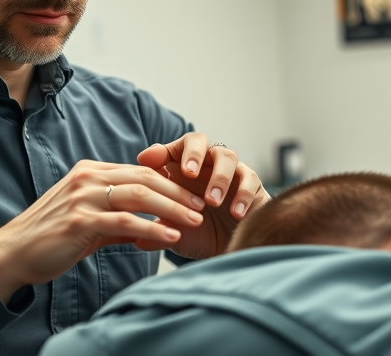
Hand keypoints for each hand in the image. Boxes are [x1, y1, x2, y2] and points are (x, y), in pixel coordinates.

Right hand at [0, 160, 205, 303]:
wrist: (13, 253)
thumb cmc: (51, 239)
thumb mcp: (89, 222)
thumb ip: (118, 219)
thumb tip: (150, 228)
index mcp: (90, 172)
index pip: (139, 171)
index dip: (170, 182)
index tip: (193, 196)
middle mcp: (87, 178)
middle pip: (144, 178)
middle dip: (177, 192)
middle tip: (201, 205)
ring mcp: (82, 197)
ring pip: (139, 195)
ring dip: (172, 208)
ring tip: (194, 220)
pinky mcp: (79, 220)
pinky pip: (125, 221)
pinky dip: (152, 228)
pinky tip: (171, 236)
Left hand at [136, 133, 269, 258]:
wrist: (232, 250)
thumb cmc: (200, 235)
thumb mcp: (177, 234)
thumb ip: (160, 232)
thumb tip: (138, 240)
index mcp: (182, 170)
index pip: (170, 149)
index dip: (160, 151)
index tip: (147, 162)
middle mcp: (205, 165)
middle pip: (198, 140)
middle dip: (193, 153)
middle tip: (188, 173)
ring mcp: (230, 172)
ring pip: (226, 156)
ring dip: (218, 177)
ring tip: (212, 202)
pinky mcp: (252, 184)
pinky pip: (249, 179)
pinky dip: (242, 194)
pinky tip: (235, 213)